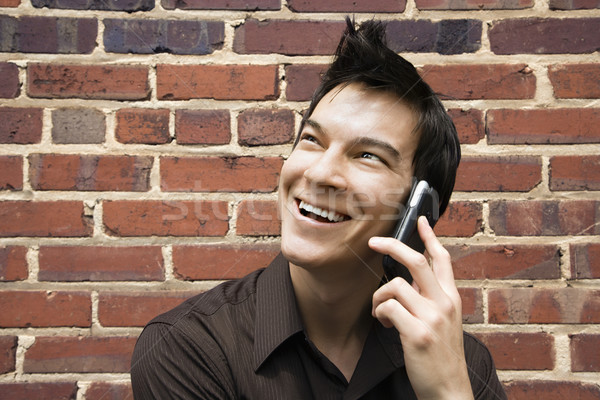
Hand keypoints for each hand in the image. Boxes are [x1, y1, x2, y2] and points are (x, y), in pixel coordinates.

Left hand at [369, 216, 472, 399]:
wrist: (449, 390)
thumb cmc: (441, 356)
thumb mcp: (444, 323)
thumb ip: (430, 300)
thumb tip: (407, 282)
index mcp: (452, 298)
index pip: (443, 260)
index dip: (431, 237)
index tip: (421, 220)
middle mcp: (445, 303)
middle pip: (417, 261)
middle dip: (393, 246)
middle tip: (374, 242)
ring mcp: (433, 318)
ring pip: (395, 286)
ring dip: (380, 297)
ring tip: (382, 312)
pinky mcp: (418, 333)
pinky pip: (388, 307)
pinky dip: (380, 313)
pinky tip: (386, 324)